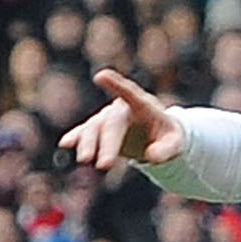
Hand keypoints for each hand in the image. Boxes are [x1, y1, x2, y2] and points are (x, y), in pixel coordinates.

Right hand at [57, 69, 189, 170]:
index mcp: (143, 106)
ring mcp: (108, 119)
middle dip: (106, 144)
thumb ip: (166, 150)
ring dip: (88, 143)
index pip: (130, 93)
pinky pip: (85, 133)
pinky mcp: (99, 130)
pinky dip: (76, 137)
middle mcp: (121, 109)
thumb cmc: (168, 137)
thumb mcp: (175, 144)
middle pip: (110, 123)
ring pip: (94, 128)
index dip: (116, 85)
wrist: (156, 136)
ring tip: (84, 160)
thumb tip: (150, 156)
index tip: (101, 76)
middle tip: (104, 166)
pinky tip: (65, 144)